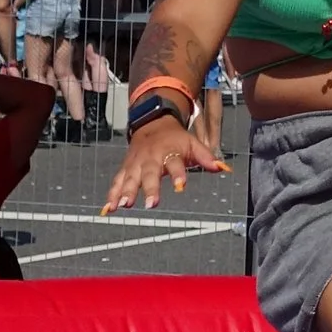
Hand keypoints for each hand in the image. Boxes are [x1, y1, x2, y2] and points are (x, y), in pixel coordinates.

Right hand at [102, 115, 225, 211]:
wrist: (152, 123)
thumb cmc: (174, 138)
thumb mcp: (193, 143)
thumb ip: (206, 157)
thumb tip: (222, 168)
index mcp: (169, 152)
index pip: (175, 164)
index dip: (178, 175)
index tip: (181, 186)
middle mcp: (151, 158)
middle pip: (150, 174)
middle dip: (150, 189)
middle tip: (151, 203)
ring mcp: (136, 164)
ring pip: (130, 178)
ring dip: (126, 192)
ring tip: (124, 205)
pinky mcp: (125, 169)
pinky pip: (117, 182)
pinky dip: (111, 195)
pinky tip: (108, 209)